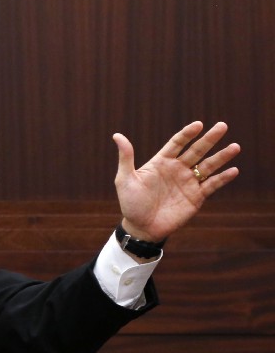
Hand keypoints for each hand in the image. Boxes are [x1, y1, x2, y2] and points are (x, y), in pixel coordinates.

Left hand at [113, 121, 240, 242]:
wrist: (141, 227)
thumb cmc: (130, 203)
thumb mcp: (125, 179)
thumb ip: (126, 157)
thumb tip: (117, 135)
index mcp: (161, 162)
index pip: (177, 143)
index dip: (187, 133)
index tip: (199, 125)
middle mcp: (177, 169)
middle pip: (196, 150)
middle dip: (210, 139)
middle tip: (222, 126)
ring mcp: (188, 182)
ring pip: (208, 166)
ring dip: (221, 157)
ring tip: (235, 146)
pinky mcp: (196, 197)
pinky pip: (212, 185)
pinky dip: (223, 178)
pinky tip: (233, 170)